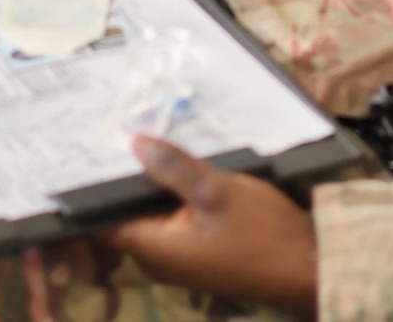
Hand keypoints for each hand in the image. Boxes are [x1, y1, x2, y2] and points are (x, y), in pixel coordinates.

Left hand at [105, 137, 317, 318]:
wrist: (308, 267)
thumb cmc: (261, 232)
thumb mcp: (216, 190)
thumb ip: (173, 168)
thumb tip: (134, 144)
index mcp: (154, 249)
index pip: (102, 219)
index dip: (90, 186)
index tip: (84, 148)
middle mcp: (159, 258)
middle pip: (125, 212)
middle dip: (122, 173)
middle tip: (114, 126)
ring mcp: (180, 255)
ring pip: (151, 211)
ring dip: (150, 179)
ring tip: (141, 132)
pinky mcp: (198, 249)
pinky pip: (172, 216)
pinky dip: (170, 190)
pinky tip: (175, 159)